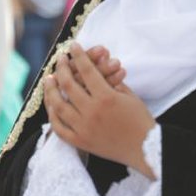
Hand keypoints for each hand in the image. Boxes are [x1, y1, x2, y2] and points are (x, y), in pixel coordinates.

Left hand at [44, 43, 155, 177]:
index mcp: (106, 98)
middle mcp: (92, 112)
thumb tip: (97, 67)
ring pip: (58, 105)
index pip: (87, 71)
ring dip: (51, 90)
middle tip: (60, 60)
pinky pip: (59, 128)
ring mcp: (83, 128)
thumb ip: (111, 81)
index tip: (73, 46)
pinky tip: (52, 104)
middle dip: (62, 68)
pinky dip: (53, 115)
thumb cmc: (141, 121)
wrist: (145, 149)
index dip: (79, 56)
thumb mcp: (129, 96)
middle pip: (68, 85)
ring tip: (49, 79)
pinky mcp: (80, 142)